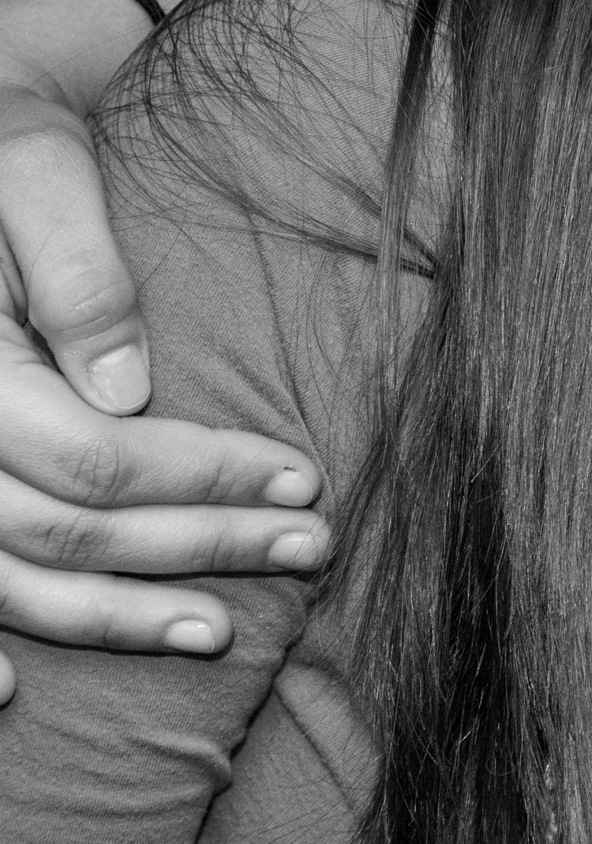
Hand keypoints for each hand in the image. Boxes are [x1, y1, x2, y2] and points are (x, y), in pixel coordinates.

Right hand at [0, 82, 327, 703]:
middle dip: (192, 550)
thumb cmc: (12, 146)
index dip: (202, 477)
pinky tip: (11, 697)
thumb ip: (79, 272)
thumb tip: (128, 387)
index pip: (93, 457)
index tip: (304, 476)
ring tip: (220, 634)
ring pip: (9, 578)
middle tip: (309, 548)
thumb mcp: (42, 174)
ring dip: (114, 618)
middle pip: (62, 528)